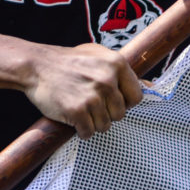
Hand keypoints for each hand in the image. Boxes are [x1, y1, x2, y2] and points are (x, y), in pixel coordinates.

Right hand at [23, 42, 143, 137]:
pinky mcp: (77, 111)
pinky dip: (80, 129)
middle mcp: (107, 79)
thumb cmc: (69, 62)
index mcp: (116, 64)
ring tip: (79, 106)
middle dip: (106, 112)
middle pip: (120, 114)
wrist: (36, 66)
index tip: (109, 98)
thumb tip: (153, 88)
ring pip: (105, 126)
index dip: (123, 101)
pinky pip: (88, 132)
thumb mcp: (98, 56)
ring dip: (92, 122)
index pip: (136, 97)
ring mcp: (92, 96)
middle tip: (89, 101)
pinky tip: (71, 115)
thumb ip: (124, 72)